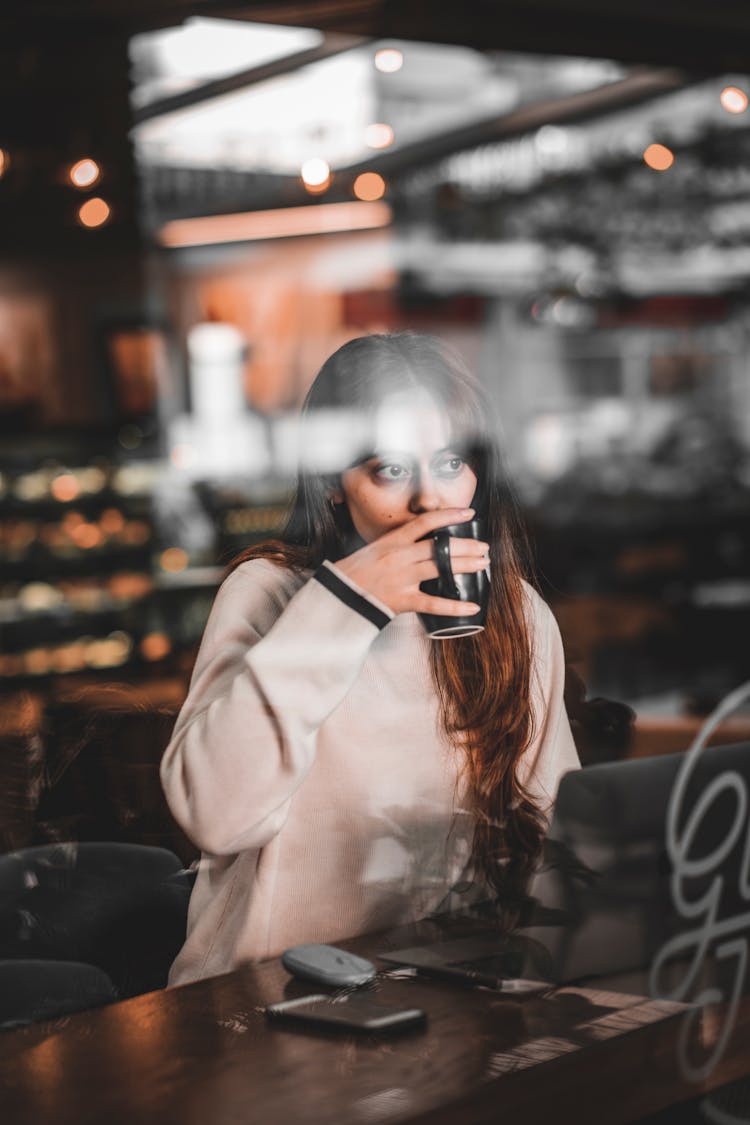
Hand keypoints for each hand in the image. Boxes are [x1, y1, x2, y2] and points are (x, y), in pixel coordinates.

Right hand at [334, 508, 488, 616]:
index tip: (468, 512)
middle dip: (465, 545)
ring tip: (482, 564)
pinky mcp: (403, 601)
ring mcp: (402, 578)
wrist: (338, 594)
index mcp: (392, 541)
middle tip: (483, 547)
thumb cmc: (356, 571)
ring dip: (465, 565)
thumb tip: (426, 541)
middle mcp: (399, 557)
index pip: (425, 522)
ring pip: (440, 568)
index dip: (449, 515)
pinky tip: (472, 606)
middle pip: (439, 547)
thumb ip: (399, 544)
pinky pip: (434, 603)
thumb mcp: (375, 548)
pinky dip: (455, 606)